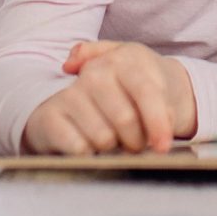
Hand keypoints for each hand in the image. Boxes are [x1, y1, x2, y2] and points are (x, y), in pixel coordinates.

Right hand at [20, 41, 196, 154]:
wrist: (82, 102)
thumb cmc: (127, 96)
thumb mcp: (149, 89)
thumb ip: (163, 104)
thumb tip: (166, 121)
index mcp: (123, 60)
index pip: (147, 92)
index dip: (158, 123)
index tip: (163, 146)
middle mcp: (95, 72)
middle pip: (126, 120)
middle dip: (135, 141)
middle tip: (135, 143)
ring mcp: (70, 92)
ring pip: (104, 138)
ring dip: (112, 149)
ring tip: (112, 141)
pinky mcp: (50, 114)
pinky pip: (79, 148)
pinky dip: (89, 155)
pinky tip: (89, 146)